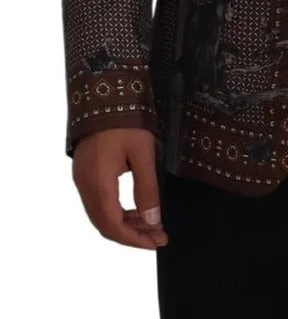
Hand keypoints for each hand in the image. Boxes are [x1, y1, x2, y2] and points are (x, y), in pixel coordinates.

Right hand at [72, 128, 167, 249]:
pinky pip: (97, 202)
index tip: (155, 242)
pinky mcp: (84, 172)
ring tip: (150, 225)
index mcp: (98, 184)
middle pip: (105, 225)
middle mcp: (85, 185)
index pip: (113, 226)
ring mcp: (82, 179)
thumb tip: (152, 219)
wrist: (102, 93)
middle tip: (158, 236)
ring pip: (100, 215)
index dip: (134, 239)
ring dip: (124, 224)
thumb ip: (146, 188)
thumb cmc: (124, 119)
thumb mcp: (142, 152)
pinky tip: (133, 209)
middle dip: (132, 235)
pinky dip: (115, 211)